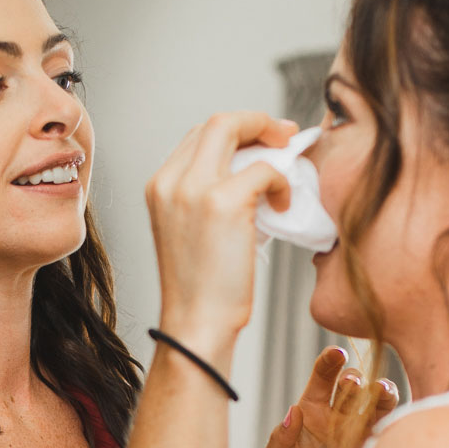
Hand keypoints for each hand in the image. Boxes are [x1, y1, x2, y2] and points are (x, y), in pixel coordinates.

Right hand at [147, 112, 298, 357]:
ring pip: (234, 128)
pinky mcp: (223, 202)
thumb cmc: (202, 290)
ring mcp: (194, 188)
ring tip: (289, 163)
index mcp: (159, 187)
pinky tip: (283, 203)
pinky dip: (281, 180)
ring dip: (270, 138)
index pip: (198, 136)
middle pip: (216, 122)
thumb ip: (207, 196)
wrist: (196, 326)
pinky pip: (264, 169)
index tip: (262, 141)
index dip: (235, 131)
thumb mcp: (191, 232)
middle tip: (285, 136)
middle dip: (256, 121)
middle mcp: (171, 181)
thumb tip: (251, 170)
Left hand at [258, 348, 399, 447]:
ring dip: (382, 393)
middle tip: (354, 383)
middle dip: (356, 378)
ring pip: (377, 404)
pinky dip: (397, 419)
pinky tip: (397, 415)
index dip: (329, 363)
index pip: (321, 379)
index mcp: (310, 416)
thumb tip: (293, 412)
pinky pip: (391, 431)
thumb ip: (280, 441)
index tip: (336, 353)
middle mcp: (337, 420)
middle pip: (353, 387)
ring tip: (382, 392)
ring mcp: (359, 437)